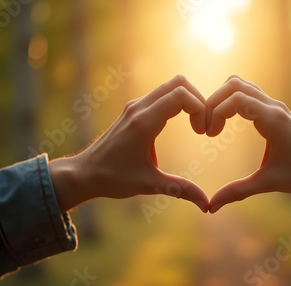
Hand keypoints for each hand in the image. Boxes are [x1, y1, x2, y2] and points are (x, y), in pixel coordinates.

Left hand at [50, 75, 208, 212]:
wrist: (84, 173)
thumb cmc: (113, 178)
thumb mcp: (149, 184)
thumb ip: (180, 189)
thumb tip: (206, 204)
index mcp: (144, 122)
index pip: (181, 95)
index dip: (200, 108)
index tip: (202, 132)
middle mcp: (139, 108)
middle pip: (179, 83)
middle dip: (198, 100)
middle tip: (203, 125)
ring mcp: (135, 106)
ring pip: (170, 86)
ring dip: (188, 100)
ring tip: (196, 125)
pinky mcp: (134, 110)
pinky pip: (162, 94)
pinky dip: (177, 102)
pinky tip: (182, 123)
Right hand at [206, 75, 290, 212]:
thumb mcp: (268, 182)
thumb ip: (238, 191)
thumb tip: (211, 207)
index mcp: (272, 119)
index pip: (236, 99)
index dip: (216, 112)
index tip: (210, 135)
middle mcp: (273, 107)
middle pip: (234, 84)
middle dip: (214, 101)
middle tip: (207, 127)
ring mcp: (275, 105)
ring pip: (241, 85)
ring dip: (223, 98)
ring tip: (215, 123)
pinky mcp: (276, 110)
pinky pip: (249, 93)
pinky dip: (233, 100)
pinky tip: (228, 122)